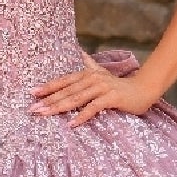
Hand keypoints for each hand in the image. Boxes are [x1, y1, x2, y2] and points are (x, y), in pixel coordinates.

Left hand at [31, 57, 156, 126]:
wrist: (144, 90)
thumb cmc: (120, 85)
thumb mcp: (102, 73)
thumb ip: (90, 65)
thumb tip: (80, 53)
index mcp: (87, 74)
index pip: (64, 81)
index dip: (48, 87)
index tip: (32, 94)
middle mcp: (92, 78)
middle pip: (66, 91)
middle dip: (48, 100)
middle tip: (33, 108)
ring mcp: (102, 87)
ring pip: (76, 98)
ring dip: (59, 107)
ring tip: (45, 114)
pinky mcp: (111, 97)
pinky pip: (93, 107)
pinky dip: (81, 116)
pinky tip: (71, 124)